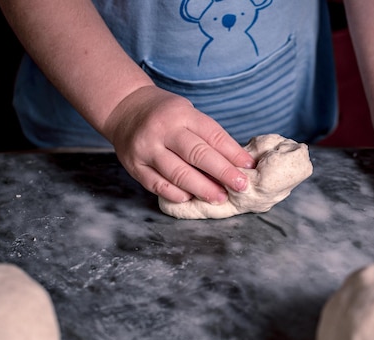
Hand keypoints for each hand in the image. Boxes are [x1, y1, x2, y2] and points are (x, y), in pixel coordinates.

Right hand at [103, 85, 255, 203]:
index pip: (212, 135)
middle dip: (222, 172)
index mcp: (181, 114)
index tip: (249, 167)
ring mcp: (146, 149)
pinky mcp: (134, 166)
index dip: (233, 153)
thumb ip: (207, 136)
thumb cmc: (165, 114)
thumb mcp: (187, 114)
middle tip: (240, 186)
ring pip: (177, 173)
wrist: (124, 108)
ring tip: (220, 197)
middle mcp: (163, 130)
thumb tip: (237, 163)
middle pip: (197, 154)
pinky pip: (157, 185)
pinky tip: (191, 198)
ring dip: (202, 188)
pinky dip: (175, 194)